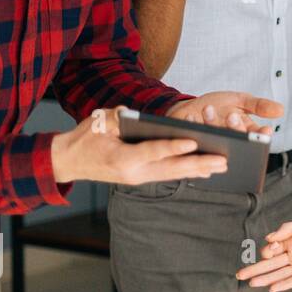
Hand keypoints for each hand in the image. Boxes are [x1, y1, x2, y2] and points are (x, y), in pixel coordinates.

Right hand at [50, 106, 226, 184]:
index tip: (192, 143)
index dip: (172, 147)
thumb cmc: (84, 139)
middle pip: (171, 168)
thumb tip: (134, 113)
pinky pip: (168, 175)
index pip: (152, 151)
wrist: (69, 162)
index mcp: (122, 158)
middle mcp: (133, 172)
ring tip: (222, 166)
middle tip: (223, 160)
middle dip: (198, 164)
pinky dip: (187, 173)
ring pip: (173, 174)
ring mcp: (138, 178)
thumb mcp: (97, 122)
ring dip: (198, 170)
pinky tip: (205, 171)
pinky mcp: (142, 178)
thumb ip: (116, 117)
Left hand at [166, 91, 283, 135]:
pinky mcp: (194, 144)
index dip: (261, 136)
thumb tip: (280, 110)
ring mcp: (212, 143)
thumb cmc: (217, 106)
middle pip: (237, 138)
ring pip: (215, 137)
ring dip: (212, 122)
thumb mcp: (241, 100)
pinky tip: (190, 117)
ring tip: (208, 108)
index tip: (265, 131)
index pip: (257, 136)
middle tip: (232, 115)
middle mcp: (230, 139)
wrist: (190, 108)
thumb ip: (259, 105)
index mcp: (244, 131)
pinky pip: (193, 138)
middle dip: (235, 127)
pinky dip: (191, 125)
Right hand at [236, 214, 291, 291]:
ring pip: (280, 273)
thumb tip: (269, 238)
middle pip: (271, 263)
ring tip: (251, 284)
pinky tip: (272, 288)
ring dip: (266, 278)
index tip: (270, 249)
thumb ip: (288, 229)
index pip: (273, 248)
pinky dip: (284, 284)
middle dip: (255, 269)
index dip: (268, 250)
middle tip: (239, 275)